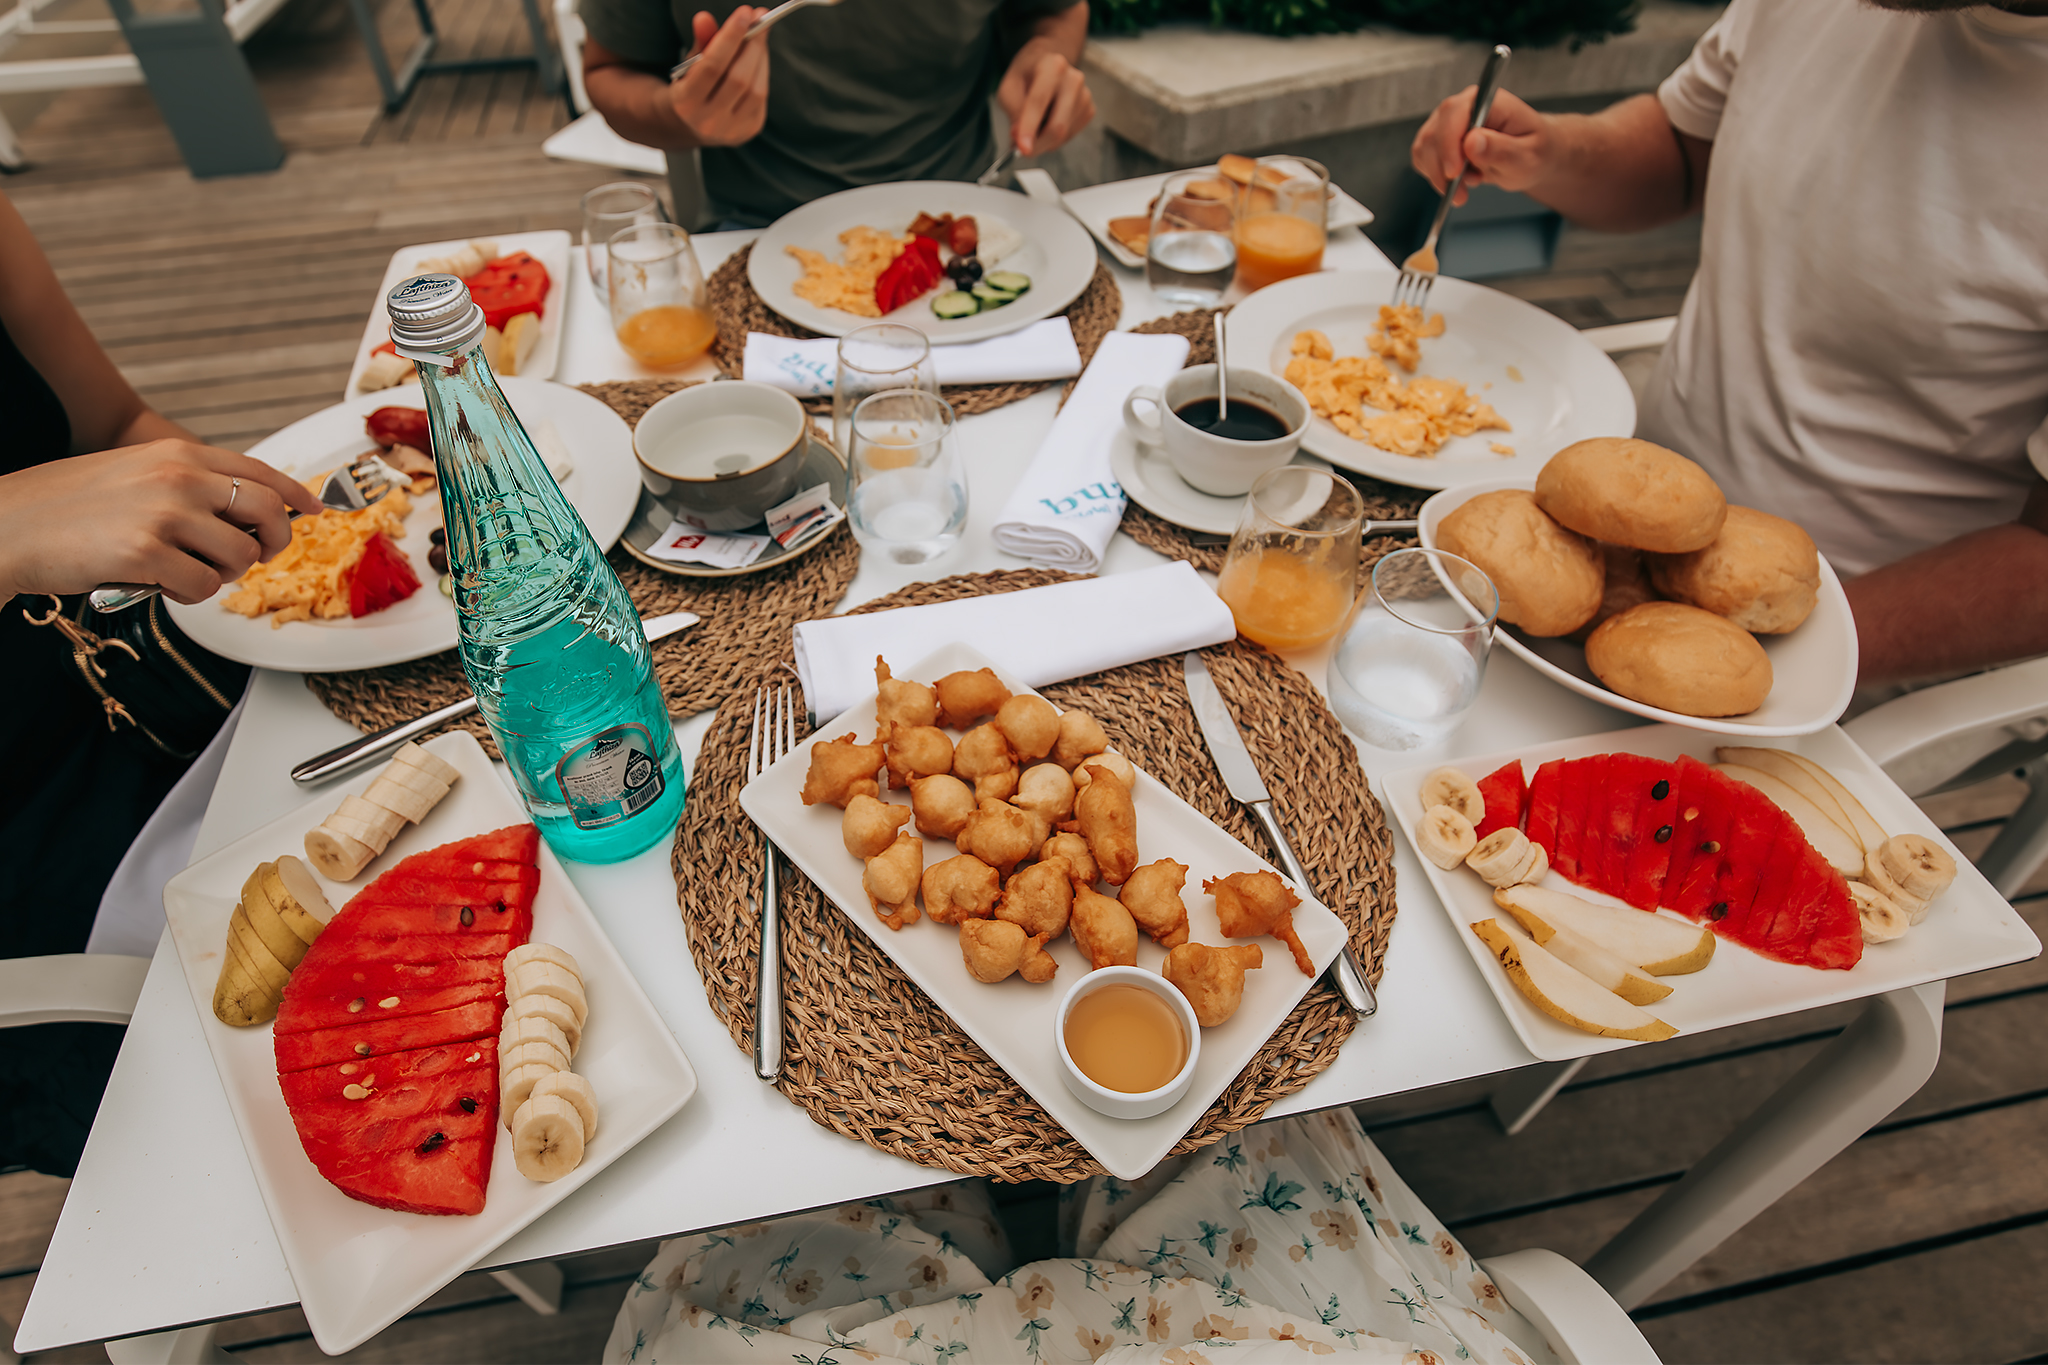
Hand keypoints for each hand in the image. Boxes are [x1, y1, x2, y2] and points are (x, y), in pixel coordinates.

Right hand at [0, 440, 320, 604]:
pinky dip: (188, 594)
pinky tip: (159, 584)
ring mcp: (165, 515)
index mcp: (178, 455)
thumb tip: (241, 509)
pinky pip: (204, 587)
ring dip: (220, 575)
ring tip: (182, 570)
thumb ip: (188, 484)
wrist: (5, 524)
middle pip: (268, 513)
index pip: (261, 471)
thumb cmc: (64, 506)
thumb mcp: (134, 474)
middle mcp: (179, 478)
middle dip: (270, 543)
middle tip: (248, 557)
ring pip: (240, 556)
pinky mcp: (147, 554)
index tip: (315, 509)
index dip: (296, 495)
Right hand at [667, 6, 769, 147]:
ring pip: (756, 89)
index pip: (712, 66)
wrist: (691, 124)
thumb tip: (704, 18)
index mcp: (685, 102)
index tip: (745, 13)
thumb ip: (700, 42)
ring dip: (761, 57)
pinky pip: (762, 98)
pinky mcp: (749, 131)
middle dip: (752, 44)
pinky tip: (758, 58)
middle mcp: (708, 121)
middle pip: (738, 78)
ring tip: (759, 36)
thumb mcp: (690, 63)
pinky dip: (763, 73)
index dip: (730, 38)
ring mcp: (731, 130)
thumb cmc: (692, 85)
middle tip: (759, 18)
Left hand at [997, 44, 1092, 157]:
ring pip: (1063, 135)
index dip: (1029, 128)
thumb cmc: (1027, 76)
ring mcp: (1085, 95)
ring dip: (1044, 140)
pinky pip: (1070, 136)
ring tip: (1034, 124)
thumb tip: (1020, 140)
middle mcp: (1073, 79)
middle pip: (1057, 125)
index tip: (1022, 149)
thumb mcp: (1009, 89)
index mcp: (1052, 66)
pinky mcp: (1089, 110)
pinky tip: (1048, 122)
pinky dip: (1055, 138)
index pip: (1039, 102)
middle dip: (1037, 144)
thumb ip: (1013, 112)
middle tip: (1021, 150)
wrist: (1046, 65)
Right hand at [1411, 86, 1552, 204]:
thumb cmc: (1533, 152)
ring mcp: (1447, 122)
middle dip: (1443, 169)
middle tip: (1462, 194)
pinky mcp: (1438, 139)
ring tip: (1469, 184)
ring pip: (1424, 149)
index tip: (1454, 173)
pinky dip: (1436, 176)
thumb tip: (1472, 142)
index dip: (1449, 144)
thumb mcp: (1527, 157)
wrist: (1529, 156)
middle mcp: (1463, 106)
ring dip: (1440, 176)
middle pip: (1434, 133)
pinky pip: (1423, 159)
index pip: (1454, 113)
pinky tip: (1459, 181)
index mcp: (1487, 101)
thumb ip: (1501, 150)